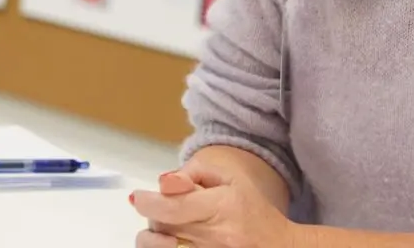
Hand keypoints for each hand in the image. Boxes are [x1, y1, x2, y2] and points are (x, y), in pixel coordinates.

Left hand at [131, 158, 293, 247]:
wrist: (276, 247)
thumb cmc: (252, 211)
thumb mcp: (231, 179)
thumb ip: (198, 172)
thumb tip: (165, 181)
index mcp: (220, 208)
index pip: (174, 207)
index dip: (150, 202)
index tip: (138, 197)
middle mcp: (212, 236)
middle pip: (164, 227)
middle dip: (153, 214)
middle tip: (157, 206)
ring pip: (163, 247)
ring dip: (153, 237)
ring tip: (159, 227)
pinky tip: (166, 240)